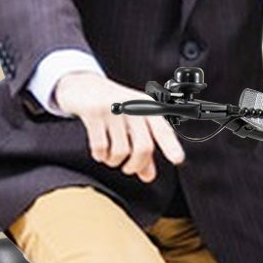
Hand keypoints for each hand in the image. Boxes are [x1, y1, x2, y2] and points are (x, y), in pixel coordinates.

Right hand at [54, 72, 186, 181]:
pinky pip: (101, 146)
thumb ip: (142, 150)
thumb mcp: (132, 124)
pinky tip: (100, 153)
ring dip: (114, 162)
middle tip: (128, 169)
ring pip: (121, 150)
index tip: (178, 159)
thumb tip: (149, 177)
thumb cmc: (115, 108)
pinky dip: (100, 156)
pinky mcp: (93, 112)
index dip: (171, 146)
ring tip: (110, 158)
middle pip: (143, 147)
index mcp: (149, 107)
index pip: (163, 129)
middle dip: (135, 166)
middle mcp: (133, 106)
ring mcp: (113, 108)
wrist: (84, 85)